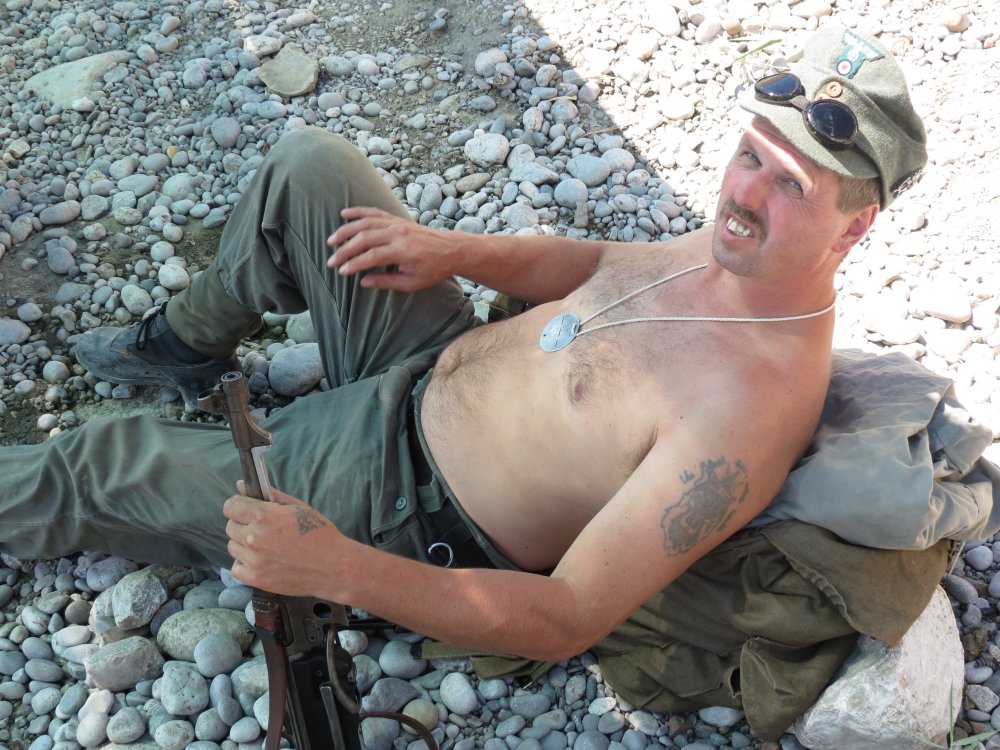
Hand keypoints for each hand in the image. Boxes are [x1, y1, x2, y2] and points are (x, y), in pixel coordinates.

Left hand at [223, 482, 343, 596]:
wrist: (333, 566)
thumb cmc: (319, 533)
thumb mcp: (298, 507)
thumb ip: (269, 495)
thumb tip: (241, 485)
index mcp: (264, 516)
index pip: (231, 506)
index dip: (238, 506)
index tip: (244, 509)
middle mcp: (254, 537)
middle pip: (230, 527)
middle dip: (242, 524)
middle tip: (261, 528)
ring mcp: (254, 560)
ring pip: (233, 547)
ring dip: (244, 544)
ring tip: (265, 546)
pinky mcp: (256, 579)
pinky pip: (236, 568)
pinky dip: (245, 564)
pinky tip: (261, 560)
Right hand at [327, 206, 458, 291]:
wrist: (450, 250)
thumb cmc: (433, 269)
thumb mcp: (412, 282)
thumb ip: (386, 281)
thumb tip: (363, 281)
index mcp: (403, 251)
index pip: (372, 256)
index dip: (354, 264)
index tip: (342, 271)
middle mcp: (398, 234)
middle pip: (364, 238)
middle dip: (345, 250)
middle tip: (332, 261)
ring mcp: (397, 224)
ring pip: (366, 223)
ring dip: (346, 230)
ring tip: (332, 240)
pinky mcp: (397, 219)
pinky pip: (375, 212)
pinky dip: (359, 212)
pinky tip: (344, 214)